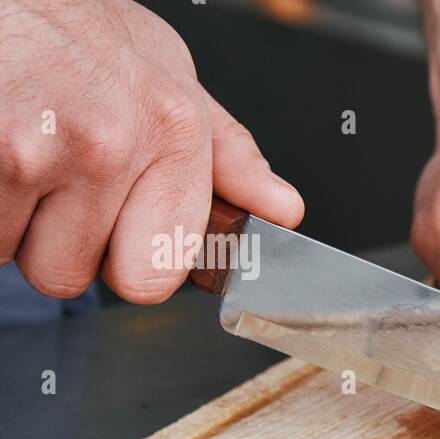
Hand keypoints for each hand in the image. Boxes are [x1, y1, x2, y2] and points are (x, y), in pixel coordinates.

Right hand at [0, 0, 303, 301]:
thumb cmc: (79, 29)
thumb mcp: (171, 79)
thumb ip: (226, 157)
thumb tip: (283, 210)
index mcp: (173, 135)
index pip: (153, 278)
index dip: (123, 263)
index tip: (115, 232)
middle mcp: (109, 146)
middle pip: (68, 275)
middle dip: (53, 242)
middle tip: (53, 180)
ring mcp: (32, 149)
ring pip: (12, 252)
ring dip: (8, 216)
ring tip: (20, 148)